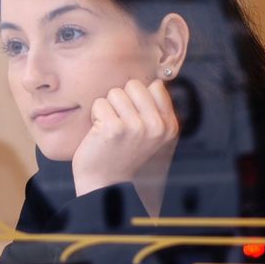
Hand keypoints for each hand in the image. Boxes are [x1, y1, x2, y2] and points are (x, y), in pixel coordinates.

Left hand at [71, 79, 178, 195]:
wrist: (106, 184)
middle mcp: (156, 126)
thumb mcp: (150, 133)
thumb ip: (155, 109)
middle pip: (134, 85)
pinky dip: (95, 116)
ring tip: (110, 129)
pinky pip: (100, 103)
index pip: (156, 86)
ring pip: (115, 93)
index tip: (134, 117)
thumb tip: (156, 80)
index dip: (138, 97)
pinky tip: (100, 134)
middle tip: (120, 124)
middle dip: (122, 100)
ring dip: (107, 108)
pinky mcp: (114, 128)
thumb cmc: (124, 154)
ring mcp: (136, 127)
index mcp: (169, 125)